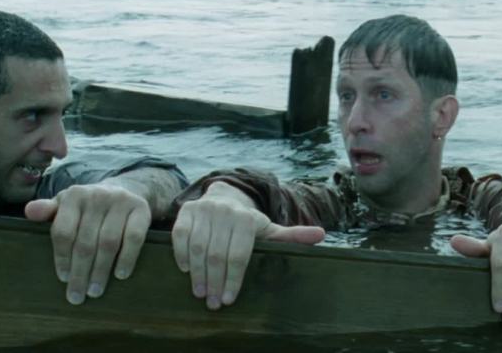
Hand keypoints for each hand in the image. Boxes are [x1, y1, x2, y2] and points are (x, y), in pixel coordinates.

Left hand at [24, 183, 151, 304]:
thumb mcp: (66, 205)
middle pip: (86, 242)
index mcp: (74, 195)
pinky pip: (134, 238)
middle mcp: (97, 195)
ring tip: (95, 290)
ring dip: (101, 270)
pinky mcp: (142, 209)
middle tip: (77, 295)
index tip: (63, 279)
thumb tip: (29, 212)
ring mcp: (121, 201)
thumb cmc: (88, 207)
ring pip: (109, 242)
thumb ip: (48, 211)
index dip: (62, 258)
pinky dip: (127, 258)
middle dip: (80, 272)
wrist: (125, 189)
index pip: (64, 232)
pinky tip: (120, 274)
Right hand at [172, 182, 324, 309]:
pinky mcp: (187, 211)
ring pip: (197, 247)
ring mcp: (205, 209)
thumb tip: (321, 234)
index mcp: (248, 218)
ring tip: (200, 293)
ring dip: (197, 273)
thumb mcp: (269, 229)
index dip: (233, 279)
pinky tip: (185, 271)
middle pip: (217, 254)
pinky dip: (181, 254)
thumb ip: (292, 236)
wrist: (224, 199)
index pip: (239, 255)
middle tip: (213, 303)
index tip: (229, 299)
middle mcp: (226, 211)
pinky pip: (180, 235)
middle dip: (215, 282)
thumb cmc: (248, 224)